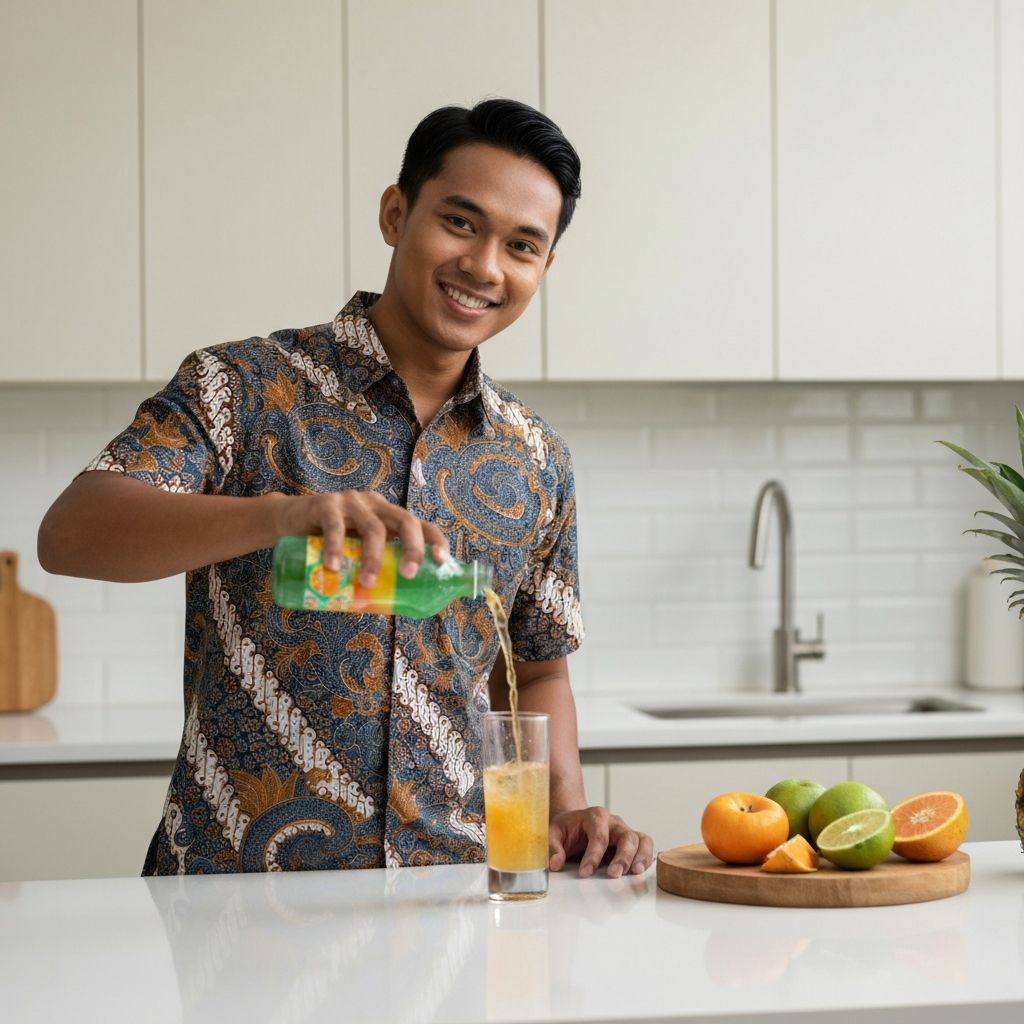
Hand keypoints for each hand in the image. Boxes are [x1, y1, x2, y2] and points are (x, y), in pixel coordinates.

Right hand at [266, 491, 447, 584]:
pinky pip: (335, 526)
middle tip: (408, 574)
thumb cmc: (327, 543)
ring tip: (366, 581)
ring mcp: (352, 502)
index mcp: (388, 517)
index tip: (441, 560)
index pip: (420, 524)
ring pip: (373, 527)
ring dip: (373, 557)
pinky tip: (333, 567)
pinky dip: (336, 547)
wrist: (285, 522)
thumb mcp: (353, 554)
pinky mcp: (326, 505)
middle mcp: (376, 506)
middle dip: (412, 548)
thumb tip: (384, 610)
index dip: (434, 540)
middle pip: (405, 521)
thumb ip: (367, 571)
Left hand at [548, 807, 653, 878]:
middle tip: (614, 874)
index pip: (599, 835)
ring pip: (641, 839)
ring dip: (640, 856)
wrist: (575, 822)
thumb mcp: (554, 831)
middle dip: (622, 856)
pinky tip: (640, 871)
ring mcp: (625, 831)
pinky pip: (645, 846)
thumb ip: (553, 846)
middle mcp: (614, 822)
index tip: (584, 873)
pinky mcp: (632, 843)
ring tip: (635, 872)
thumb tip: (555, 863)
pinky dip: (646, 858)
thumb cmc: (567, 827)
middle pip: (626, 836)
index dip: (593, 856)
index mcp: (595, 815)